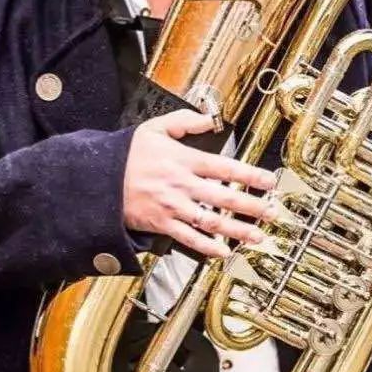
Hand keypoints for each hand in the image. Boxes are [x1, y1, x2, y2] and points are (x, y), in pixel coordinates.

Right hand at [123, 110, 277, 258]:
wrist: (99, 178)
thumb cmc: (126, 154)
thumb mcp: (154, 127)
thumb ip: (185, 121)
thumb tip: (209, 119)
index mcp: (183, 160)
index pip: (225, 167)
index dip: (250, 175)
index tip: (269, 182)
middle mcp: (181, 184)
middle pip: (224, 198)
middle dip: (252, 207)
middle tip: (272, 213)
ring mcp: (172, 206)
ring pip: (211, 221)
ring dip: (237, 230)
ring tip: (257, 236)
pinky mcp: (161, 223)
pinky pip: (188, 238)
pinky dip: (207, 247)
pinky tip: (223, 252)